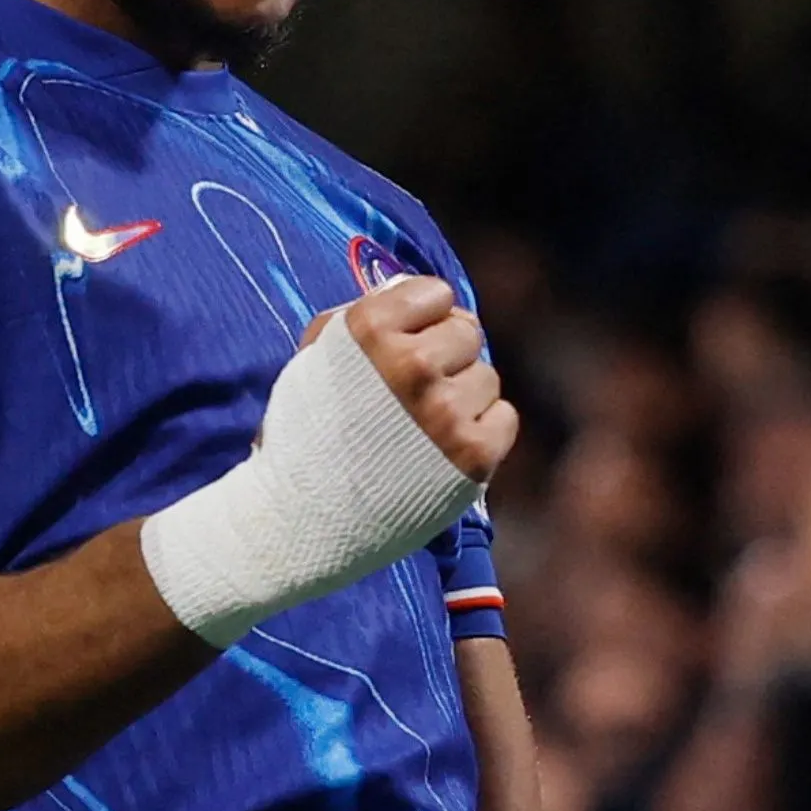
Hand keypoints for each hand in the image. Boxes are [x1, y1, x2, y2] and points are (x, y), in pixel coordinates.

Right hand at [306, 276, 519, 482]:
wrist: (305, 518)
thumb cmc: (308, 434)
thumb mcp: (316, 356)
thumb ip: (365, 312)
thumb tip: (416, 292)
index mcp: (370, 330)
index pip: (436, 292)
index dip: (422, 319)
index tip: (405, 345)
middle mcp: (411, 364)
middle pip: (467, 331)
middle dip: (446, 356)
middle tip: (415, 393)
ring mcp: (446, 411)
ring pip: (487, 377)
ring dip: (463, 397)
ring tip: (424, 428)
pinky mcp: (473, 454)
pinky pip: (504, 417)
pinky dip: (481, 433)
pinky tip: (444, 449)